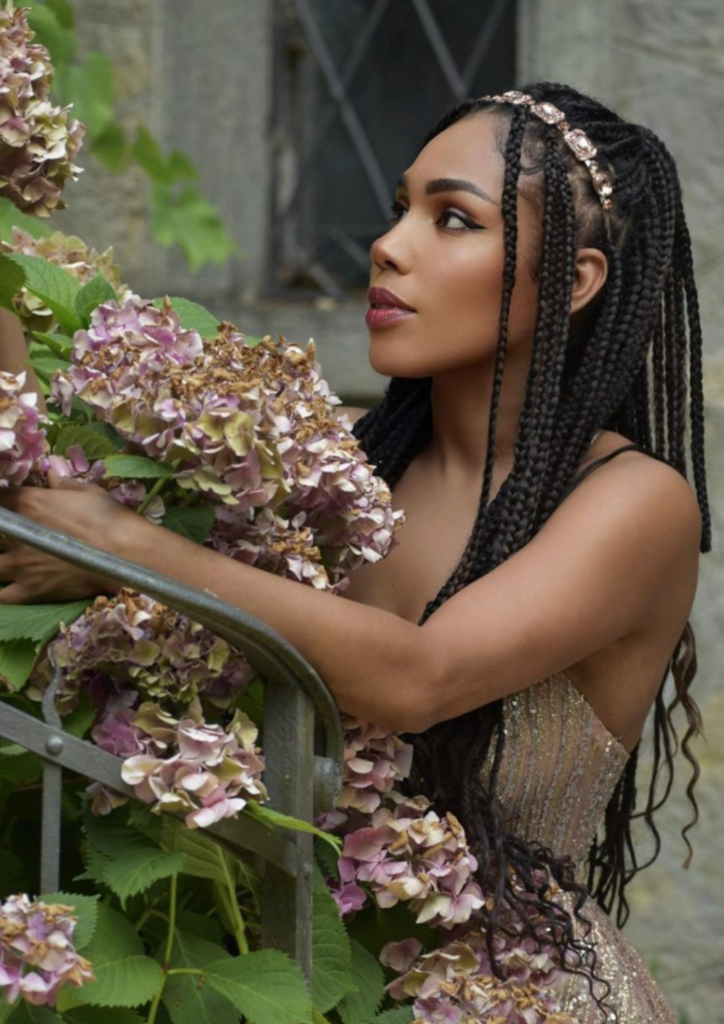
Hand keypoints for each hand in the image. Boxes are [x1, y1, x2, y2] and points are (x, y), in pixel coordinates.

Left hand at [0, 473, 140, 603]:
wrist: (128, 554)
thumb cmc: (111, 519)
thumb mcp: (90, 492)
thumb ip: (64, 485)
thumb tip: (51, 476)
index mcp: (29, 503)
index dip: (3, 504)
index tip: (10, 508)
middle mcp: (19, 533)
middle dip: (2, 535)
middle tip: (18, 539)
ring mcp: (21, 564)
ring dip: (1, 564)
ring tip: (14, 565)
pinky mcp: (30, 591)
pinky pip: (2, 597)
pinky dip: (3, 595)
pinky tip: (9, 591)